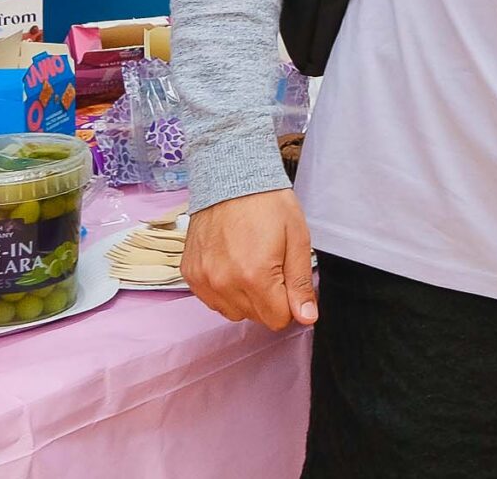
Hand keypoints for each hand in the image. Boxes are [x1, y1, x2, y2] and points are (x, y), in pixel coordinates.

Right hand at [184, 188, 318, 330]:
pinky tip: (231, 263)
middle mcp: (224, 283)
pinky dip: (224, 289)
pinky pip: (212, 300)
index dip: (288, 302)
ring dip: (245, 297)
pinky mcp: (190, 274)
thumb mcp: (297, 239)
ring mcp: (203, 280)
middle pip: (255, 317)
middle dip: (268, 298)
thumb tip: (306, 317)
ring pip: (232, 312)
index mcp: (255, 276)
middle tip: (269, 264)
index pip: (277, 319)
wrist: (230, 177)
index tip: (286, 278)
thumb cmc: (268, 204)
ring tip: (249, 262)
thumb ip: (300, 283)